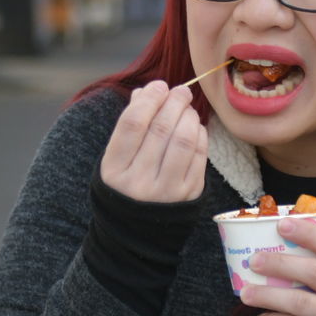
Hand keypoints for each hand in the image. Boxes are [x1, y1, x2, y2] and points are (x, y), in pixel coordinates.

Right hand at [101, 80, 207, 201]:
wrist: (139, 229)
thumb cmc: (126, 183)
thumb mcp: (117, 158)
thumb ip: (129, 124)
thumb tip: (147, 91)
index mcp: (114, 170)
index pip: (133, 124)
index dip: (149, 99)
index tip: (159, 86)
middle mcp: (138, 183)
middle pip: (161, 129)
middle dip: (174, 102)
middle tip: (181, 91)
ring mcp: (166, 192)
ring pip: (184, 141)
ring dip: (189, 117)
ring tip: (188, 108)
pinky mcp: (189, 195)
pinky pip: (199, 156)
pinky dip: (200, 135)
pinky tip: (196, 127)